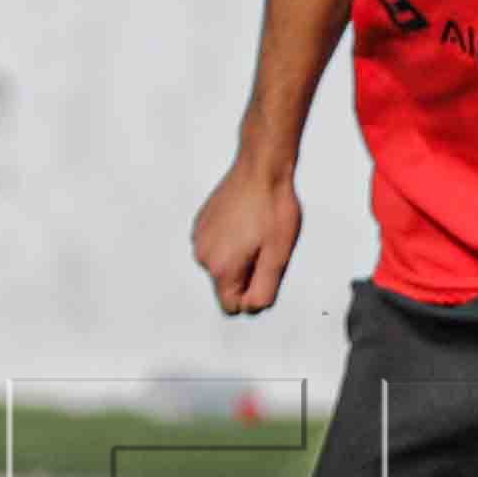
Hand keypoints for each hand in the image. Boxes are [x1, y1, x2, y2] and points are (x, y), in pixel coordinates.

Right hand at [189, 163, 299, 316]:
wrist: (261, 169)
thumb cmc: (272, 207)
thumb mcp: (278, 256)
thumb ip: (263, 290)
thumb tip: (252, 307)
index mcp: (221, 268)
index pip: (232, 306)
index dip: (253, 294)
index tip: (265, 271)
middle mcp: (203, 255)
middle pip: (227, 285)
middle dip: (247, 274)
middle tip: (265, 248)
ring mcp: (199, 237)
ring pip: (222, 265)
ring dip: (240, 256)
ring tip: (256, 232)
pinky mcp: (201, 223)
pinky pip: (217, 245)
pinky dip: (231, 240)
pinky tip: (246, 222)